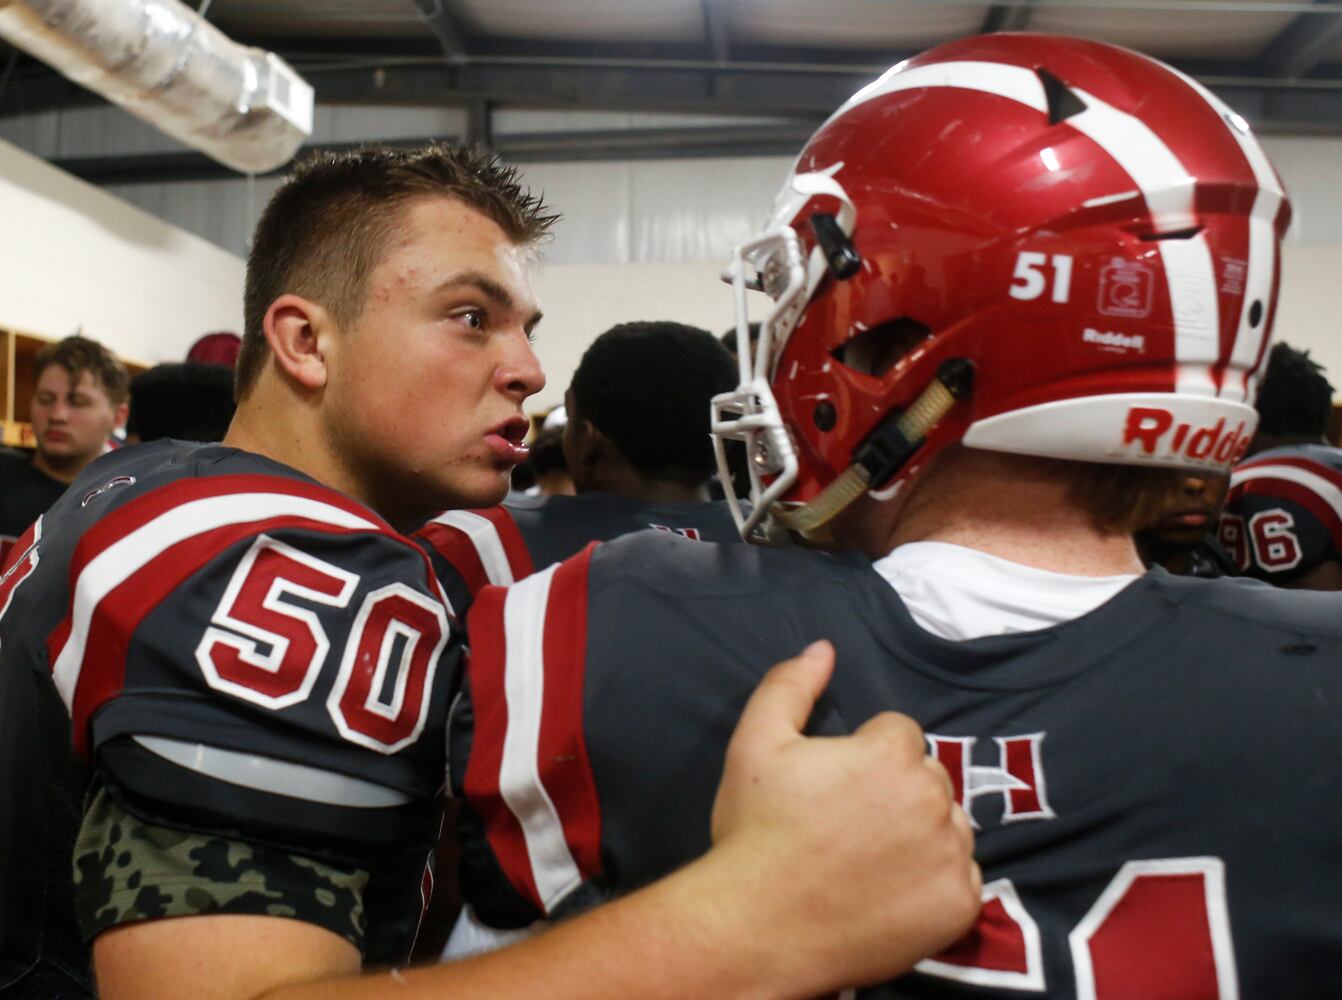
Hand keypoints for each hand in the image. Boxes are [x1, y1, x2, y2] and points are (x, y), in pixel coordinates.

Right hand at [710, 640, 980, 995]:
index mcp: (891, 754)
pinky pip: (962, 879)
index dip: (865, 756)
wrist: (756, 926)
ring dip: (923, 833)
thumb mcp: (755, 743)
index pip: (899, 734)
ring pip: (949, 826)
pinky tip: (891, 891)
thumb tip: (823, 649)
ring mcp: (950, 856)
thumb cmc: (755, 831)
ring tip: (870, 859)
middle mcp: (932, 800)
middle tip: (849, 825)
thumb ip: (790, 686)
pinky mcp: (958, 905)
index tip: (836, 786)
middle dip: (897, 791)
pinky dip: (936, 883)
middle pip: (928, 777)